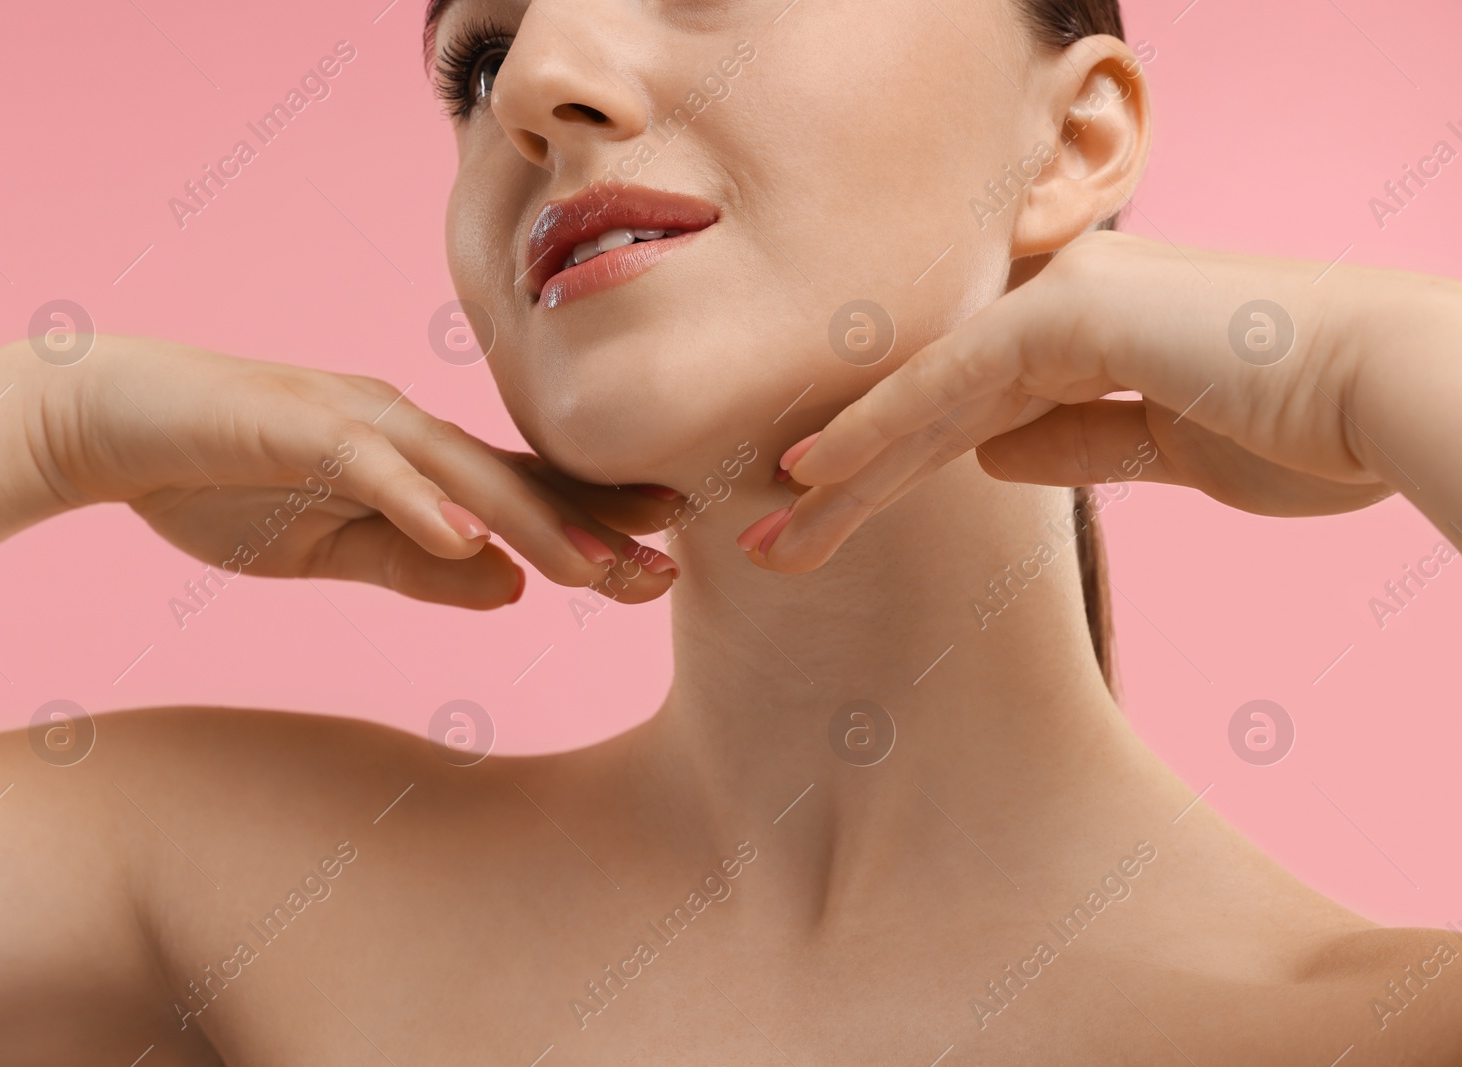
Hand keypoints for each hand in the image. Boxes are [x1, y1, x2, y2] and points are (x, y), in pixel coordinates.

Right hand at [17, 336, 681, 607]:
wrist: (115, 423)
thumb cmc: (225, 479)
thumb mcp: (333, 549)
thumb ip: (419, 566)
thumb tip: (514, 588)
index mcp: (418, 462)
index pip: (523, 497)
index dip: (595, 528)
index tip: (665, 567)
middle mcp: (403, 429)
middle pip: (515, 479)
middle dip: (595, 525)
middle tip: (670, 571)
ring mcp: (354, 419)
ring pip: (461, 469)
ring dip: (531, 517)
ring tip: (598, 567)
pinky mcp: (296, 423)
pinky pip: (368, 465)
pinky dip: (417, 501)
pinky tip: (467, 539)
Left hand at [744, 229, 1414, 572]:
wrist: (1397, 395)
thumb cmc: (1310, 424)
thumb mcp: (1169, 448)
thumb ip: (1078, 439)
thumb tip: (988, 452)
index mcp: (1093, 328)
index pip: (966, 404)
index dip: (895, 463)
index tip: (831, 519)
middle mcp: (1066, 301)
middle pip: (929, 401)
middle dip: (850, 479)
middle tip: (776, 543)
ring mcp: (1066, 297)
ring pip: (925, 394)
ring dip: (845, 471)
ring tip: (772, 538)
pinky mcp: (1074, 311)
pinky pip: (952, 382)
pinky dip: (881, 428)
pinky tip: (818, 472)